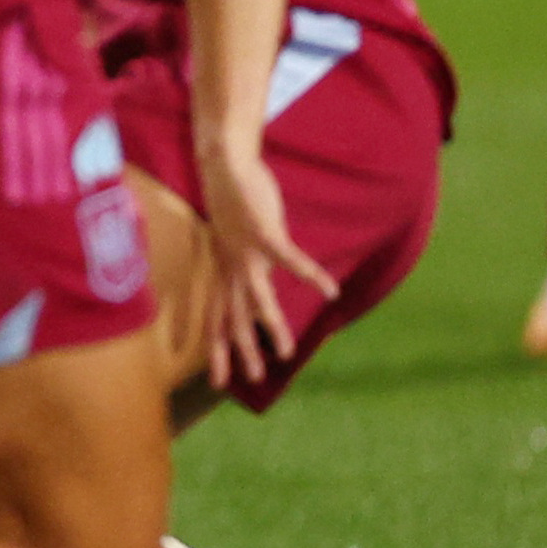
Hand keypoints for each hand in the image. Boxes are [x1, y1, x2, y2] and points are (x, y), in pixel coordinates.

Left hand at [191, 130, 326, 396]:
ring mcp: (246, 252)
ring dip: (272, 326)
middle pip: (234, 317)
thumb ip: (244, 266)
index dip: (216, 350)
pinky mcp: (264, 233)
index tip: (218, 382)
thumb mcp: (232, 242)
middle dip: (241, 350)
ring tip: (285, 352)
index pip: (216, 319)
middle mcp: (231, 268)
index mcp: (223, 272)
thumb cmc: (231, 204)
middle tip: (253, 379)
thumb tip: (256, 283)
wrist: (224, 166)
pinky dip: (309, 276)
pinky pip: (291, 260)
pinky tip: (330, 291)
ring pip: (258, 298)